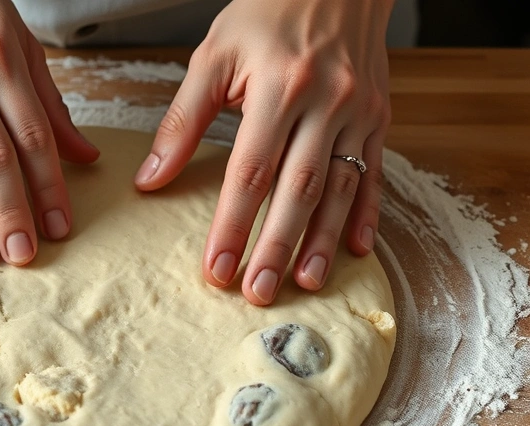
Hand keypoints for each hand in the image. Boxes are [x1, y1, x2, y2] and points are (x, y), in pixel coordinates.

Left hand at [135, 0, 392, 304]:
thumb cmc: (268, 13)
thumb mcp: (214, 55)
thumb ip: (183, 120)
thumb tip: (151, 180)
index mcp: (279, 87)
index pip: (249, 172)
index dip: (231, 225)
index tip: (216, 269)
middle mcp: (325, 103)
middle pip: (297, 190)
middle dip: (275, 246)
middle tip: (257, 293)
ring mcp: (359, 113)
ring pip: (339, 189)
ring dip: (321, 241)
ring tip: (303, 283)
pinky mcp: (379, 118)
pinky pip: (375, 174)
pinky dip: (366, 215)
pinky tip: (356, 250)